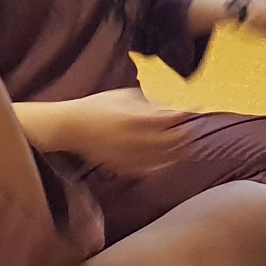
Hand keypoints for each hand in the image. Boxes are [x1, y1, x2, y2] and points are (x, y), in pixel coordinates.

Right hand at [21, 88, 190, 172]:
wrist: (70, 126)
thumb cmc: (98, 106)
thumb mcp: (124, 96)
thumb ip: (148, 103)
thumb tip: (171, 107)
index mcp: (133, 117)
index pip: (168, 118)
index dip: (184, 116)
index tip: (194, 110)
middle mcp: (132, 137)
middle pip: (169, 141)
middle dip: (184, 136)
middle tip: (190, 132)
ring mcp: (127, 154)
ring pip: (160, 158)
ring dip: (176, 152)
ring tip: (184, 147)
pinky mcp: (120, 166)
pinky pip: (146, 169)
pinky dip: (159, 165)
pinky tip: (165, 162)